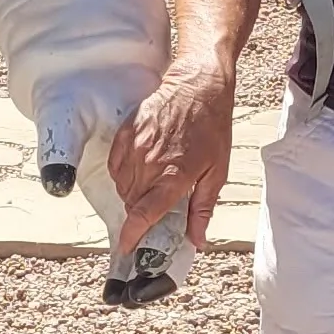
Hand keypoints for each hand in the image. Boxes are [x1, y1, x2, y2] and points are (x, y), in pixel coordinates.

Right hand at [107, 57, 235, 254]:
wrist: (199, 86)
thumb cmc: (212, 128)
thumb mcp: (217, 171)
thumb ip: (203, 208)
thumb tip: (197, 240)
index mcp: (173, 176)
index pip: (144, 214)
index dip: (132, 235)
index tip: (128, 247)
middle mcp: (150, 163)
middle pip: (132, 203)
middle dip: (141, 212)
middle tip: (157, 206)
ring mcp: (135, 147)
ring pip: (122, 186)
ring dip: (133, 193)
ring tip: (152, 183)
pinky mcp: (126, 133)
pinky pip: (115, 166)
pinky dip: (123, 174)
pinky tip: (140, 169)